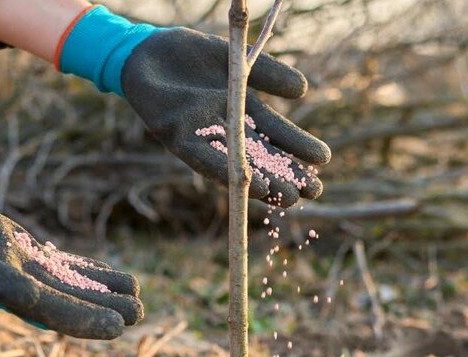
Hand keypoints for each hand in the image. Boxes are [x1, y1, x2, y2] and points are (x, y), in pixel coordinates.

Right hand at [0, 148, 142, 339]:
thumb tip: (20, 292)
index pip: (44, 308)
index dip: (81, 318)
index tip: (114, 327)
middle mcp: (8, 285)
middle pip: (63, 300)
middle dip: (101, 307)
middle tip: (141, 313)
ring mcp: (15, 269)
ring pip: (66, 283)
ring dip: (102, 290)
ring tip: (139, 294)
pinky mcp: (18, 253)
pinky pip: (57, 265)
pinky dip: (85, 271)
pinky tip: (112, 274)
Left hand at [58, 7, 330, 207]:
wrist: (144, 49)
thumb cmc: (189, 55)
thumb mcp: (236, 60)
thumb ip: (268, 74)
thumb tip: (303, 91)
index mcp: (242, 112)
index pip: (276, 135)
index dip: (298, 148)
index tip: (323, 161)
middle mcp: (224, 129)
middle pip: (261, 157)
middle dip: (287, 175)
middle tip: (314, 191)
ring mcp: (201, 135)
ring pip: (236, 164)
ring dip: (262, 182)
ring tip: (287, 196)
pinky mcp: (175, 135)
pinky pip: (201, 157)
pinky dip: (224, 169)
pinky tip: (246, 182)